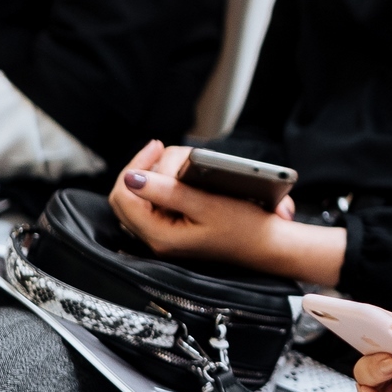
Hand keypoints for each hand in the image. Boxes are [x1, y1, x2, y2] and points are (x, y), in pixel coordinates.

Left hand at [108, 140, 296, 263]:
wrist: (266, 245)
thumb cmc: (244, 227)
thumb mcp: (206, 205)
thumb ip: (167, 191)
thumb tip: (131, 177)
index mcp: (160, 235)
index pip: (124, 196)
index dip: (135, 167)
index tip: (157, 147)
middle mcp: (156, 238)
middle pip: (126, 196)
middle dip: (143, 169)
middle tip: (162, 150)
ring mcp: (163, 234)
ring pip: (139, 197)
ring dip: (156, 174)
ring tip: (183, 164)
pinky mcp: (173, 228)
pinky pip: (154, 202)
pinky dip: (164, 185)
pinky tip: (182, 177)